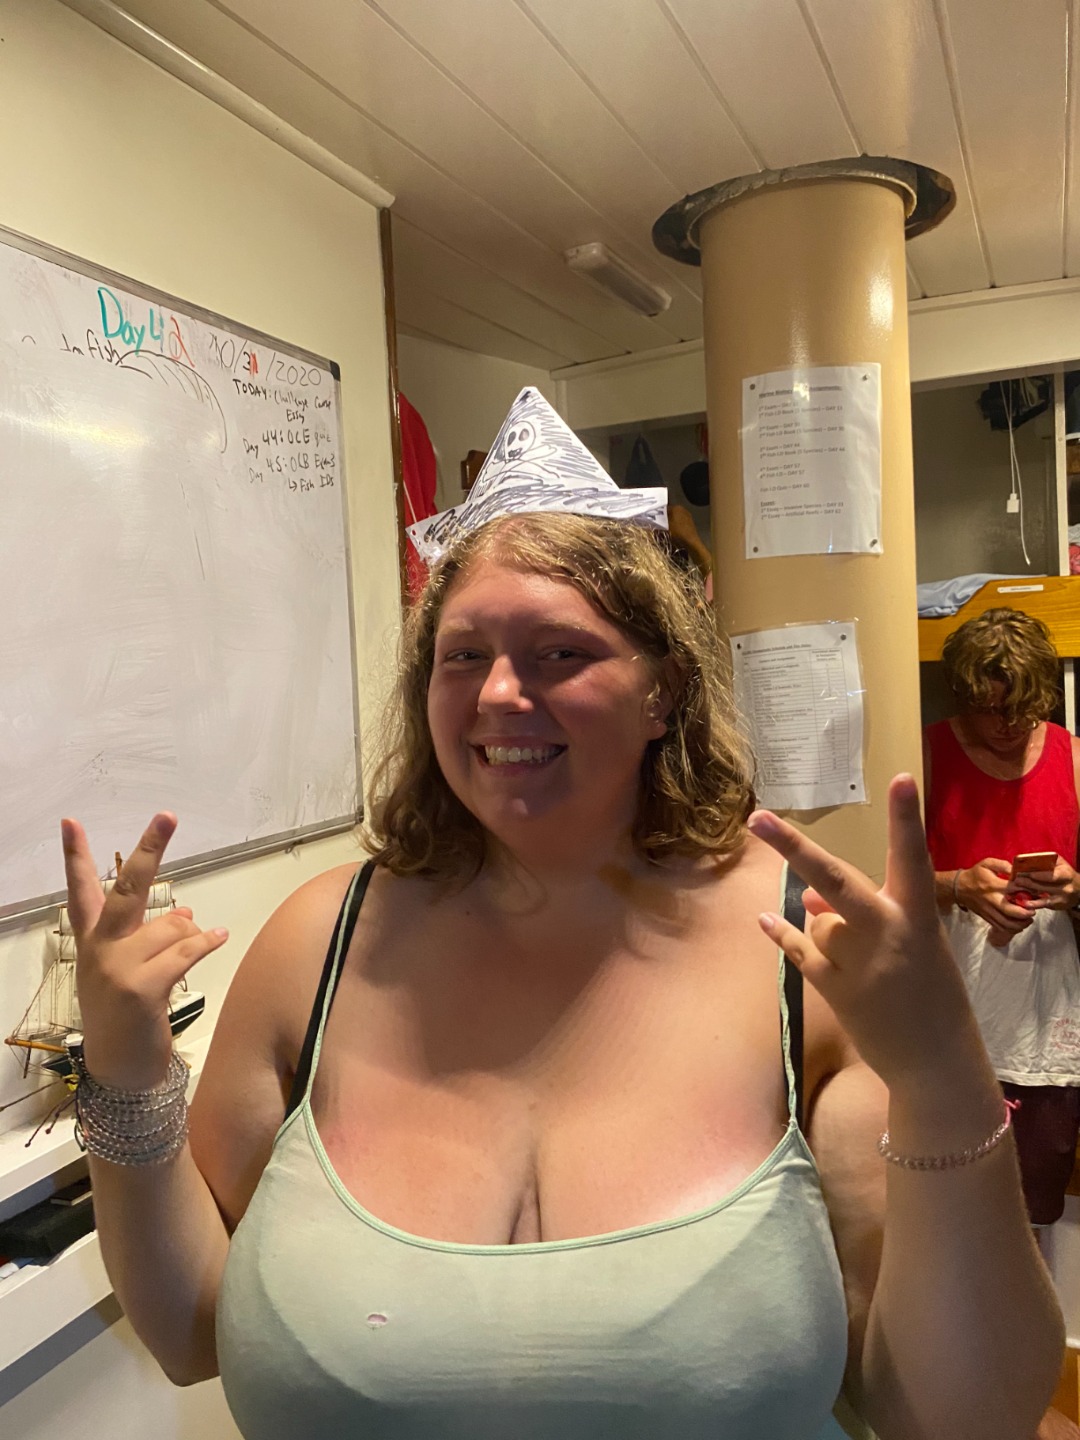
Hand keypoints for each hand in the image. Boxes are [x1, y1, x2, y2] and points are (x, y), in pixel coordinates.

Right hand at [61, 813, 227, 1089]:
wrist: (120, 1071)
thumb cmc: (128, 1015)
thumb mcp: (130, 971)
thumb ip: (151, 937)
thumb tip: (185, 911)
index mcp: (92, 941)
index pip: (80, 891)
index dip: (75, 856)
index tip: (71, 821)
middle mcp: (100, 949)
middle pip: (128, 888)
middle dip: (150, 848)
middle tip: (168, 815)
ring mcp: (117, 967)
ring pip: (172, 926)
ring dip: (191, 933)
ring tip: (197, 942)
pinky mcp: (141, 987)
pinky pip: (186, 951)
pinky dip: (207, 942)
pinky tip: (220, 936)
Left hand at [748, 775, 980, 1090]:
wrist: (935, 1059)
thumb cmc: (929, 990)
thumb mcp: (911, 943)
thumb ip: (863, 914)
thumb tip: (808, 899)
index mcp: (917, 915)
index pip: (911, 856)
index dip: (906, 818)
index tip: (901, 778)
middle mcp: (887, 932)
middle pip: (834, 880)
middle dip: (793, 847)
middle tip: (757, 817)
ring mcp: (858, 962)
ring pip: (818, 923)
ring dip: (827, 932)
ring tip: (863, 964)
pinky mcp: (835, 990)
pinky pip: (798, 950)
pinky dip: (782, 936)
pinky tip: (763, 921)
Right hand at [955, 859, 1035, 932]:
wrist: (959, 887)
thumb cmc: (975, 874)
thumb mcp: (987, 863)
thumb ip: (1003, 865)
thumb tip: (1017, 871)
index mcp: (993, 885)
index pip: (1013, 890)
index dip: (1027, 892)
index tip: (1036, 893)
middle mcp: (992, 900)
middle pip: (1011, 912)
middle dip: (1026, 913)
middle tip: (1033, 910)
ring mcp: (989, 911)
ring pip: (1007, 923)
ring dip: (1021, 924)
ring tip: (1028, 919)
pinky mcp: (987, 918)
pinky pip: (1001, 927)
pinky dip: (1012, 929)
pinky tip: (1019, 924)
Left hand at [1008, 855, 1079, 911]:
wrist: (1079, 890)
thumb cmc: (1065, 874)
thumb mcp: (1060, 864)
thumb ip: (1047, 860)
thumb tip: (1029, 859)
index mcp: (1066, 874)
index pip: (1052, 876)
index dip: (1039, 875)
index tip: (1026, 873)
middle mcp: (1065, 888)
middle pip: (1045, 887)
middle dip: (1029, 884)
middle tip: (1016, 881)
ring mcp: (1061, 899)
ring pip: (1043, 898)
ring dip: (1029, 896)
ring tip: (1016, 893)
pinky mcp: (1057, 906)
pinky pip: (1043, 905)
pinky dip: (1033, 904)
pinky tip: (1024, 903)